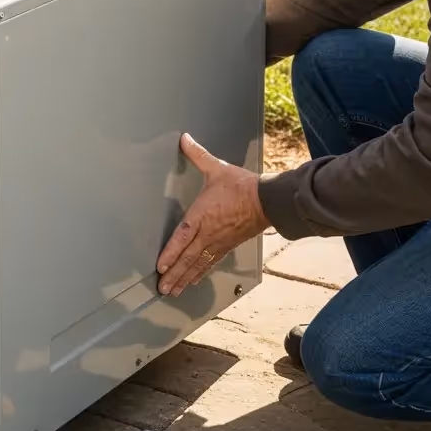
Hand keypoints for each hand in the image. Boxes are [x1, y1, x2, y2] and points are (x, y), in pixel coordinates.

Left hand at [156, 133, 270, 296]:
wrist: (269, 200)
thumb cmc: (243, 186)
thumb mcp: (217, 168)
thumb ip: (198, 155)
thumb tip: (185, 139)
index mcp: (202, 215)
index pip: (182, 238)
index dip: (170, 254)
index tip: (160, 267)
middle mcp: (208, 233)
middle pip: (187, 258)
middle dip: (173, 274)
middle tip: (162, 288)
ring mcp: (218, 242)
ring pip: (198, 264)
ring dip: (184, 278)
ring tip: (173, 291)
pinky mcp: (228, 245)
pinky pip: (211, 263)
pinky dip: (200, 273)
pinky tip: (193, 281)